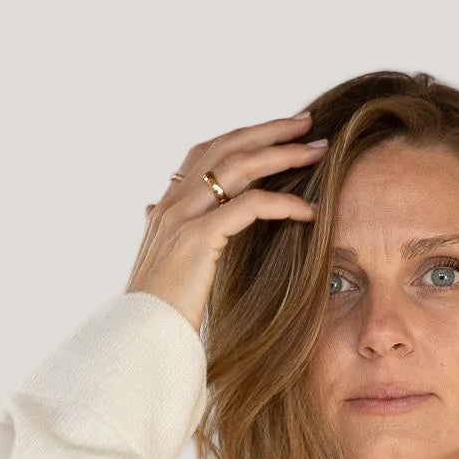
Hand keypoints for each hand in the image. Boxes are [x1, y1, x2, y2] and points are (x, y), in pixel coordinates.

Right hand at [123, 109, 325, 331]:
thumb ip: (162, 229)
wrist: (140, 336)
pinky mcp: (199, 238)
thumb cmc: (157, 309)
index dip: (245, 136)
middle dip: (271, 131)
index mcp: (167, 204)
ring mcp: (183, 216)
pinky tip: (309, 210)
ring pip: (239, 167)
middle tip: (308, 122)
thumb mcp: (159, 260)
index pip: (208, 151)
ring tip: (318, 151)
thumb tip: (150, 208)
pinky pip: (250, 207)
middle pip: (227, 147)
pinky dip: (283, 203)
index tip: (280, 129)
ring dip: (283, 155)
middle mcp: (173, 202)